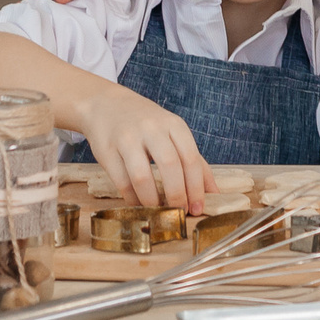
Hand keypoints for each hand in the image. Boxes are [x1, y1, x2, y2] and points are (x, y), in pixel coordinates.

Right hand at [78, 85, 212, 213]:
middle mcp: (151, 128)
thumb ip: (194, 161)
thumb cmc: (147, 124)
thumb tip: (213, 193)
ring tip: (160, 213)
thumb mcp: (173, 133)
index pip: (190, 158)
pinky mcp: (107, 151)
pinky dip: (133, 199)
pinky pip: (122, 182)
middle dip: (177, 195)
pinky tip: (140, 206)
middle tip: (180, 213)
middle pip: (170, 166)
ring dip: (153, 201)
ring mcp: (127, 138)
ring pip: (143, 176)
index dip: (196, 187)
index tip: (198, 208)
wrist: (107, 105)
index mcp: (173, 124)